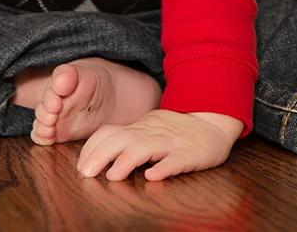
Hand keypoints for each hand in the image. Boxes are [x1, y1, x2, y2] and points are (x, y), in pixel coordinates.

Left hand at [77, 109, 242, 181]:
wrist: (216, 120)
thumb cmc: (179, 131)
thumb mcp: (150, 130)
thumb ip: (127, 140)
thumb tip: (94, 157)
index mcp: (141, 127)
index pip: (110, 131)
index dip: (92, 147)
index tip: (80, 166)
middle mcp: (153, 132)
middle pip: (122, 138)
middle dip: (101, 154)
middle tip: (86, 173)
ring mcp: (172, 141)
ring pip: (146, 147)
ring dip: (127, 160)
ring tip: (113, 175)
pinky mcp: (192, 153)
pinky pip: (177, 159)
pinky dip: (164, 167)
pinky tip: (153, 176)